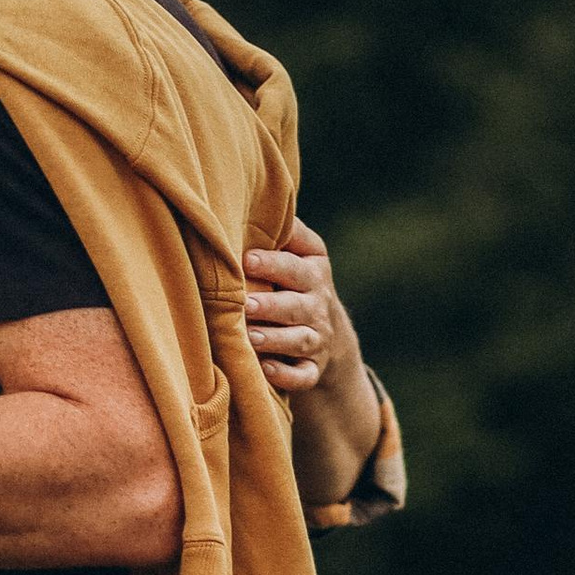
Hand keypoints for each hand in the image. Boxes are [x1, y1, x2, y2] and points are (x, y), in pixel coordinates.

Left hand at [244, 218, 363, 403]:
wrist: (328, 330)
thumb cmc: (295, 279)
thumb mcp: (300, 251)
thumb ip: (285, 230)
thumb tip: (253, 197)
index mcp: (313, 272)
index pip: (296, 267)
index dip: (274, 264)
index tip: (247, 259)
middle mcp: (318, 306)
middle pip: (299, 306)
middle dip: (273, 306)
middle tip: (246, 304)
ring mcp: (317, 339)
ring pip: (300, 341)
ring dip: (276, 340)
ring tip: (250, 337)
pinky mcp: (313, 368)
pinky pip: (304, 376)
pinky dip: (286, 375)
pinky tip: (265, 370)